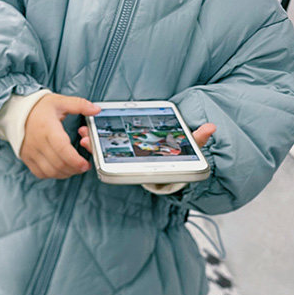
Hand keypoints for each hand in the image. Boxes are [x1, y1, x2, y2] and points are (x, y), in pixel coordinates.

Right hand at [20, 93, 99, 178]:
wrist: (16, 111)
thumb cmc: (39, 107)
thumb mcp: (60, 101)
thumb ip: (80, 105)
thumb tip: (96, 109)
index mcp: (47, 128)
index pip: (62, 150)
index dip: (76, 160)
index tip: (86, 163)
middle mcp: (38, 143)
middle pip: (58, 164)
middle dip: (75, 168)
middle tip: (84, 165)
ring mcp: (31, 152)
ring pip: (50, 171)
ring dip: (65, 173)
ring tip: (74, 167)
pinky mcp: (27, 158)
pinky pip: (41, 173)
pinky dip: (53, 174)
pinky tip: (61, 168)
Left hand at [78, 122, 215, 152]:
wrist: (179, 167)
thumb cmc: (183, 159)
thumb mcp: (192, 150)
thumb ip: (199, 139)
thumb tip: (211, 127)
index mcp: (146, 165)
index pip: (123, 163)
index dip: (107, 154)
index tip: (94, 145)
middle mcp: (136, 165)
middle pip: (111, 159)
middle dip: (96, 148)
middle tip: (82, 138)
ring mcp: (131, 160)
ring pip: (108, 155)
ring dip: (94, 144)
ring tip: (82, 133)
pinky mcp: (128, 155)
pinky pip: (109, 152)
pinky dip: (99, 144)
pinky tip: (88, 133)